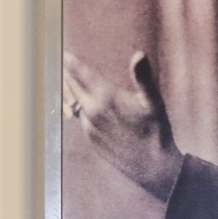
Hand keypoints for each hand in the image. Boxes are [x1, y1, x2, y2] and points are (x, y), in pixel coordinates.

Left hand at [63, 50, 183, 201]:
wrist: (152, 167)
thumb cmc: (157, 131)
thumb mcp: (153, 102)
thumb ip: (143, 77)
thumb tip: (139, 54)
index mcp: (106, 98)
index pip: (82, 75)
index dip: (72, 62)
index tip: (62, 52)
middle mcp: (92, 112)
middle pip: (73, 87)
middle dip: (67, 73)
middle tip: (60, 61)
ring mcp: (88, 127)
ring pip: (75, 103)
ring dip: (71, 90)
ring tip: (67, 77)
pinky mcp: (90, 138)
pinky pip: (82, 117)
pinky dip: (80, 106)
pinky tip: (82, 102)